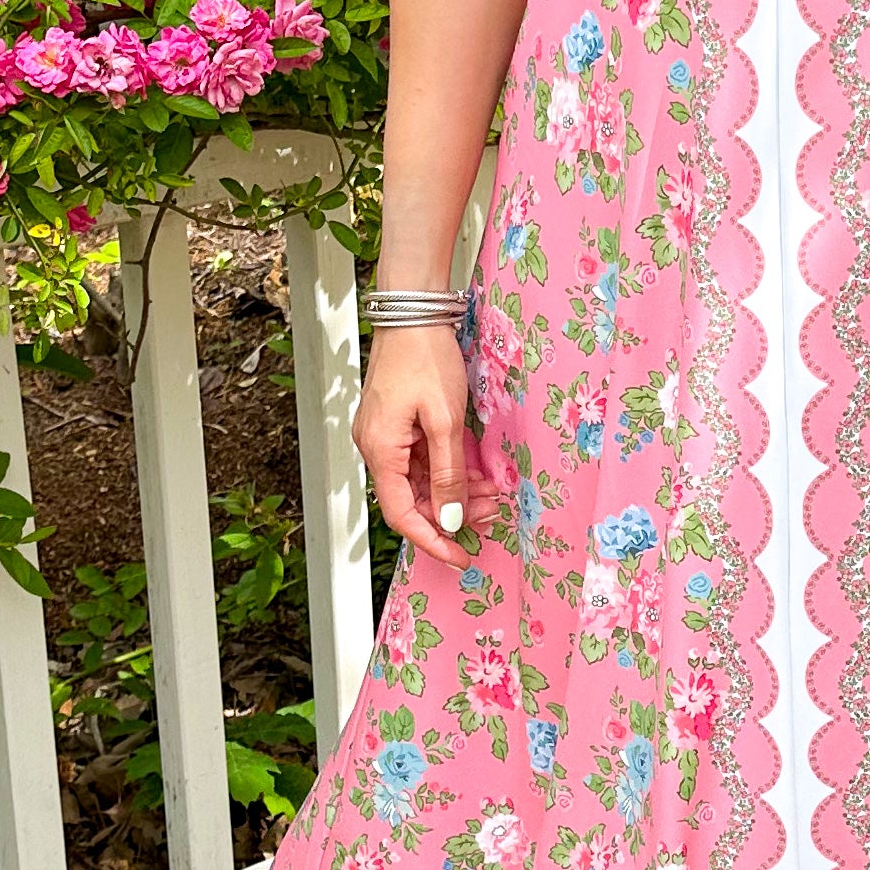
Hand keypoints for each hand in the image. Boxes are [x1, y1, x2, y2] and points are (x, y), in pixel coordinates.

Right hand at [356, 323, 504, 568]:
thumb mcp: (445, 421)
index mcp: (379, 450)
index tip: (460, 557)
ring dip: (455, 492)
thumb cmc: (424, 357)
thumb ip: (448, 473)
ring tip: (493, 494)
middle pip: (413, 499)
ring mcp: (386, 436)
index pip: (401, 514)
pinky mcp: (399, 425)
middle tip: (492, 516)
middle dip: (452, 513)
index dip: (432, 540)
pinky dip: (450, 470)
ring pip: (421, 481)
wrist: (414, 312)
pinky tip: (477, 473)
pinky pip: (423, 460)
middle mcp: (376, 448)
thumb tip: (448, 519)